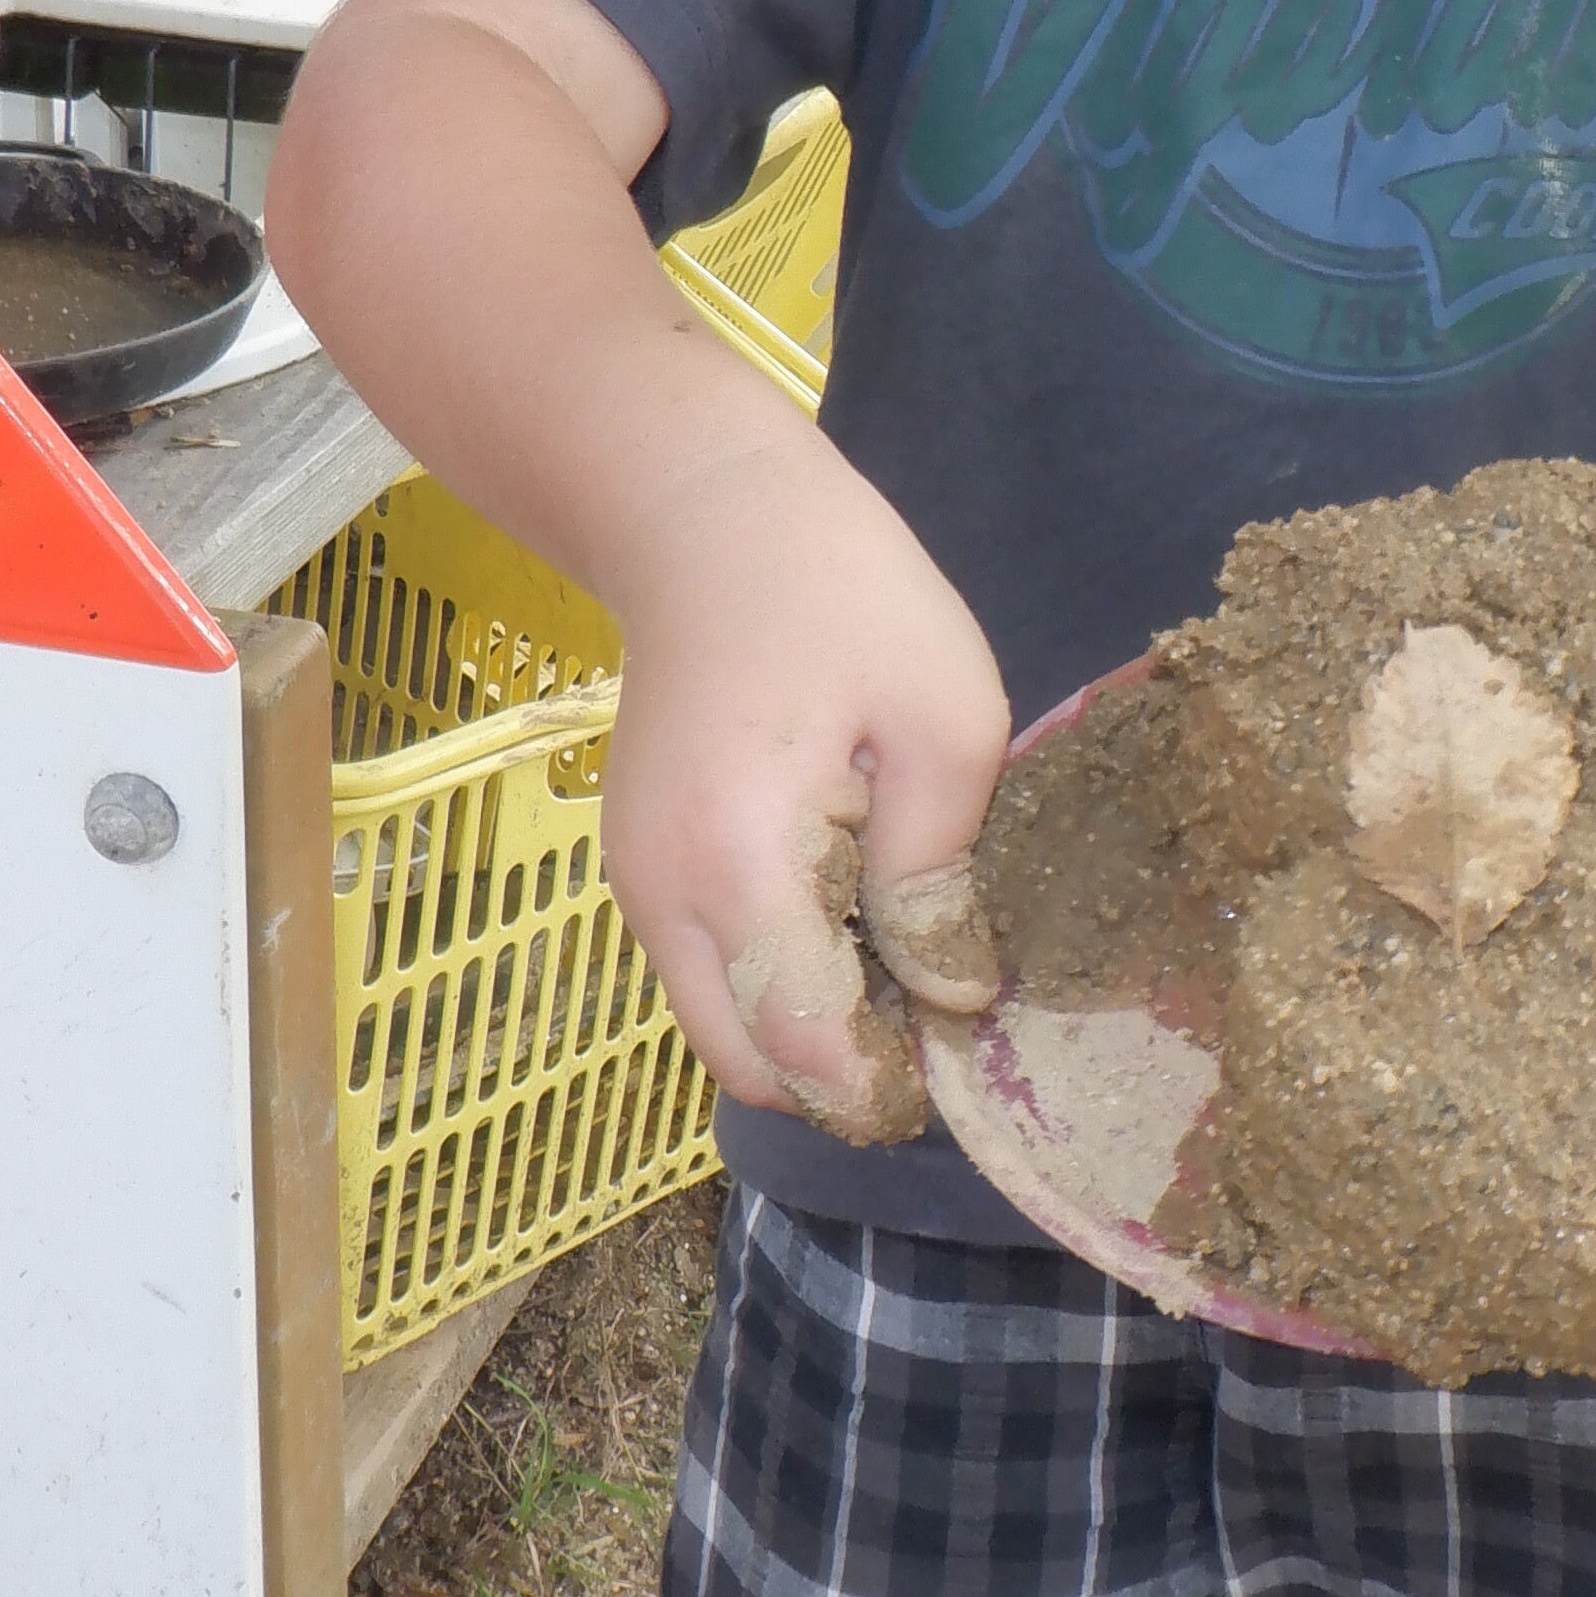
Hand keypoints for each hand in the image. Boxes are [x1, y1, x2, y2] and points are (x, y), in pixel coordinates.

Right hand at [594, 416, 1012, 1133]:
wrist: (704, 511)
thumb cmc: (842, 595)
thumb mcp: (944, 720)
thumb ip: (938, 874)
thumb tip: (949, 993)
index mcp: (740, 866)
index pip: (804, 1047)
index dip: (882, 1084)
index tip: (958, 1063)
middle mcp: (664, 897)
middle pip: (748, 1064)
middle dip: (839, 1076)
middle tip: (933, 1028)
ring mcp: (636, 882)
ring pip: (720, 1023)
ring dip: (804, 1029)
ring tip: (898, 964)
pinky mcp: (637, 860)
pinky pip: (705, 968)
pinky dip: (771, 981)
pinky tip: (846, 916)